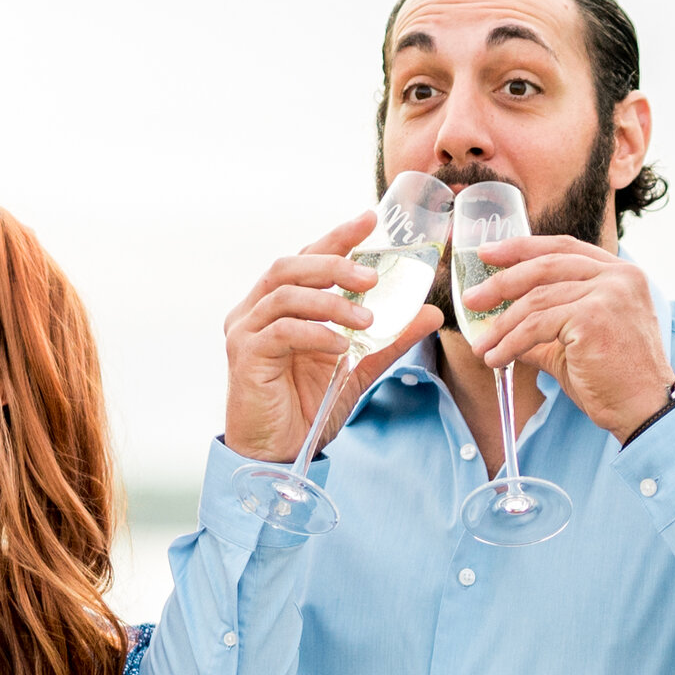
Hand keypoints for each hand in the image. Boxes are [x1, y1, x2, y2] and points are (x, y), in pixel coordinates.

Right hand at [220, 213, 445, 462]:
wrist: (279, 455)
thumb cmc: (307, 408)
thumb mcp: (358, 368)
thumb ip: (389, 339)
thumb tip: (430, 313)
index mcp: (278, 305)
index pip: (307, 258)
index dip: (336, 237)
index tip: (369, 220)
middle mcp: (255, 310)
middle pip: (290, 266)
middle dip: (334, 262)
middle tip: (371, 276)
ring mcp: (245, 330)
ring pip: (285, 294)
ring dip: (330, 301)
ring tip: (367, 319)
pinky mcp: (244, 355)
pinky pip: (281, 331)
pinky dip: (316, 333)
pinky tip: (342, 346)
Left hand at [464, 235, 674, 439]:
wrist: (643, 409)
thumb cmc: (613, 380)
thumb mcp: (574, 342)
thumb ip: (545, 325)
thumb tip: (503, 325)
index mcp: (620, 273)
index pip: (563, 248)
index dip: (522, 248)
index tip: (488, 253)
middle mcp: (618, 276)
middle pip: (545, 265)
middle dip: (502, 281)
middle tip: (471, 299)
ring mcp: (608, 293)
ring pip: (536, 299)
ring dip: (502, 325)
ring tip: (482, 346)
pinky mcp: (593, 316)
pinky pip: (537, 325)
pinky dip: (510, 342)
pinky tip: (497, 358)